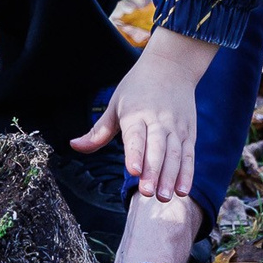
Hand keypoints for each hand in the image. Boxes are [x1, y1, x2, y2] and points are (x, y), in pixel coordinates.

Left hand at [73, 27, 214, 202]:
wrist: (172, 66)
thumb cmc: (137, 87)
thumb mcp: (115, 105)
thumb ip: (98, 131)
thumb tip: (73, 145)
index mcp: (136, 113)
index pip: (136, 136)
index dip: (135, 153)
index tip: (134, 171)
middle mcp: (158, 121)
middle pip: (157, 149)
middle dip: (154, 172)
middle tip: (149, 193)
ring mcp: (176, 127)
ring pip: (175, 154)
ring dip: (171, 177)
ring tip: (164, 197)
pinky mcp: (189, 132)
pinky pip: (189, 155)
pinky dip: (187, 173)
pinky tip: (182, 190)